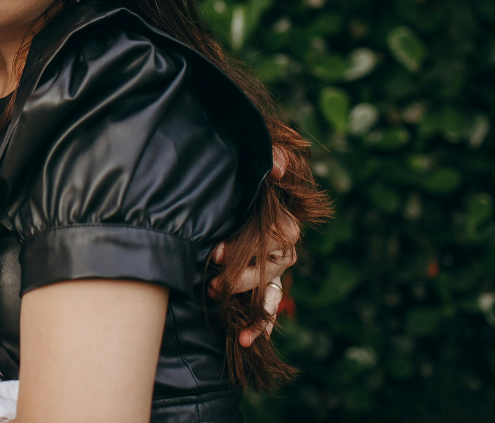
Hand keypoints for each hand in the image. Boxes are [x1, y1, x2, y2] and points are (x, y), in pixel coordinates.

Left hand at [210, 145, 299, 346]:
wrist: (236, 174)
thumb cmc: (245, 164)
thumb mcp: (256, 153)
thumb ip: (271, 156)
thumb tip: (277, 168)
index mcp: (282, 219)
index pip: (276, 238)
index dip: (246, 249)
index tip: (216, 252)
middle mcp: (282, 245)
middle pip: (270, 268)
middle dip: (240, 279)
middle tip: (212, 285)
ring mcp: (274, 265)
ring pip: (272, 291)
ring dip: (253, 309)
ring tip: (229, 320)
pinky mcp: (265, 281)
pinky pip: (272, 306)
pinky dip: (263, 325)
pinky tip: (247, 341)